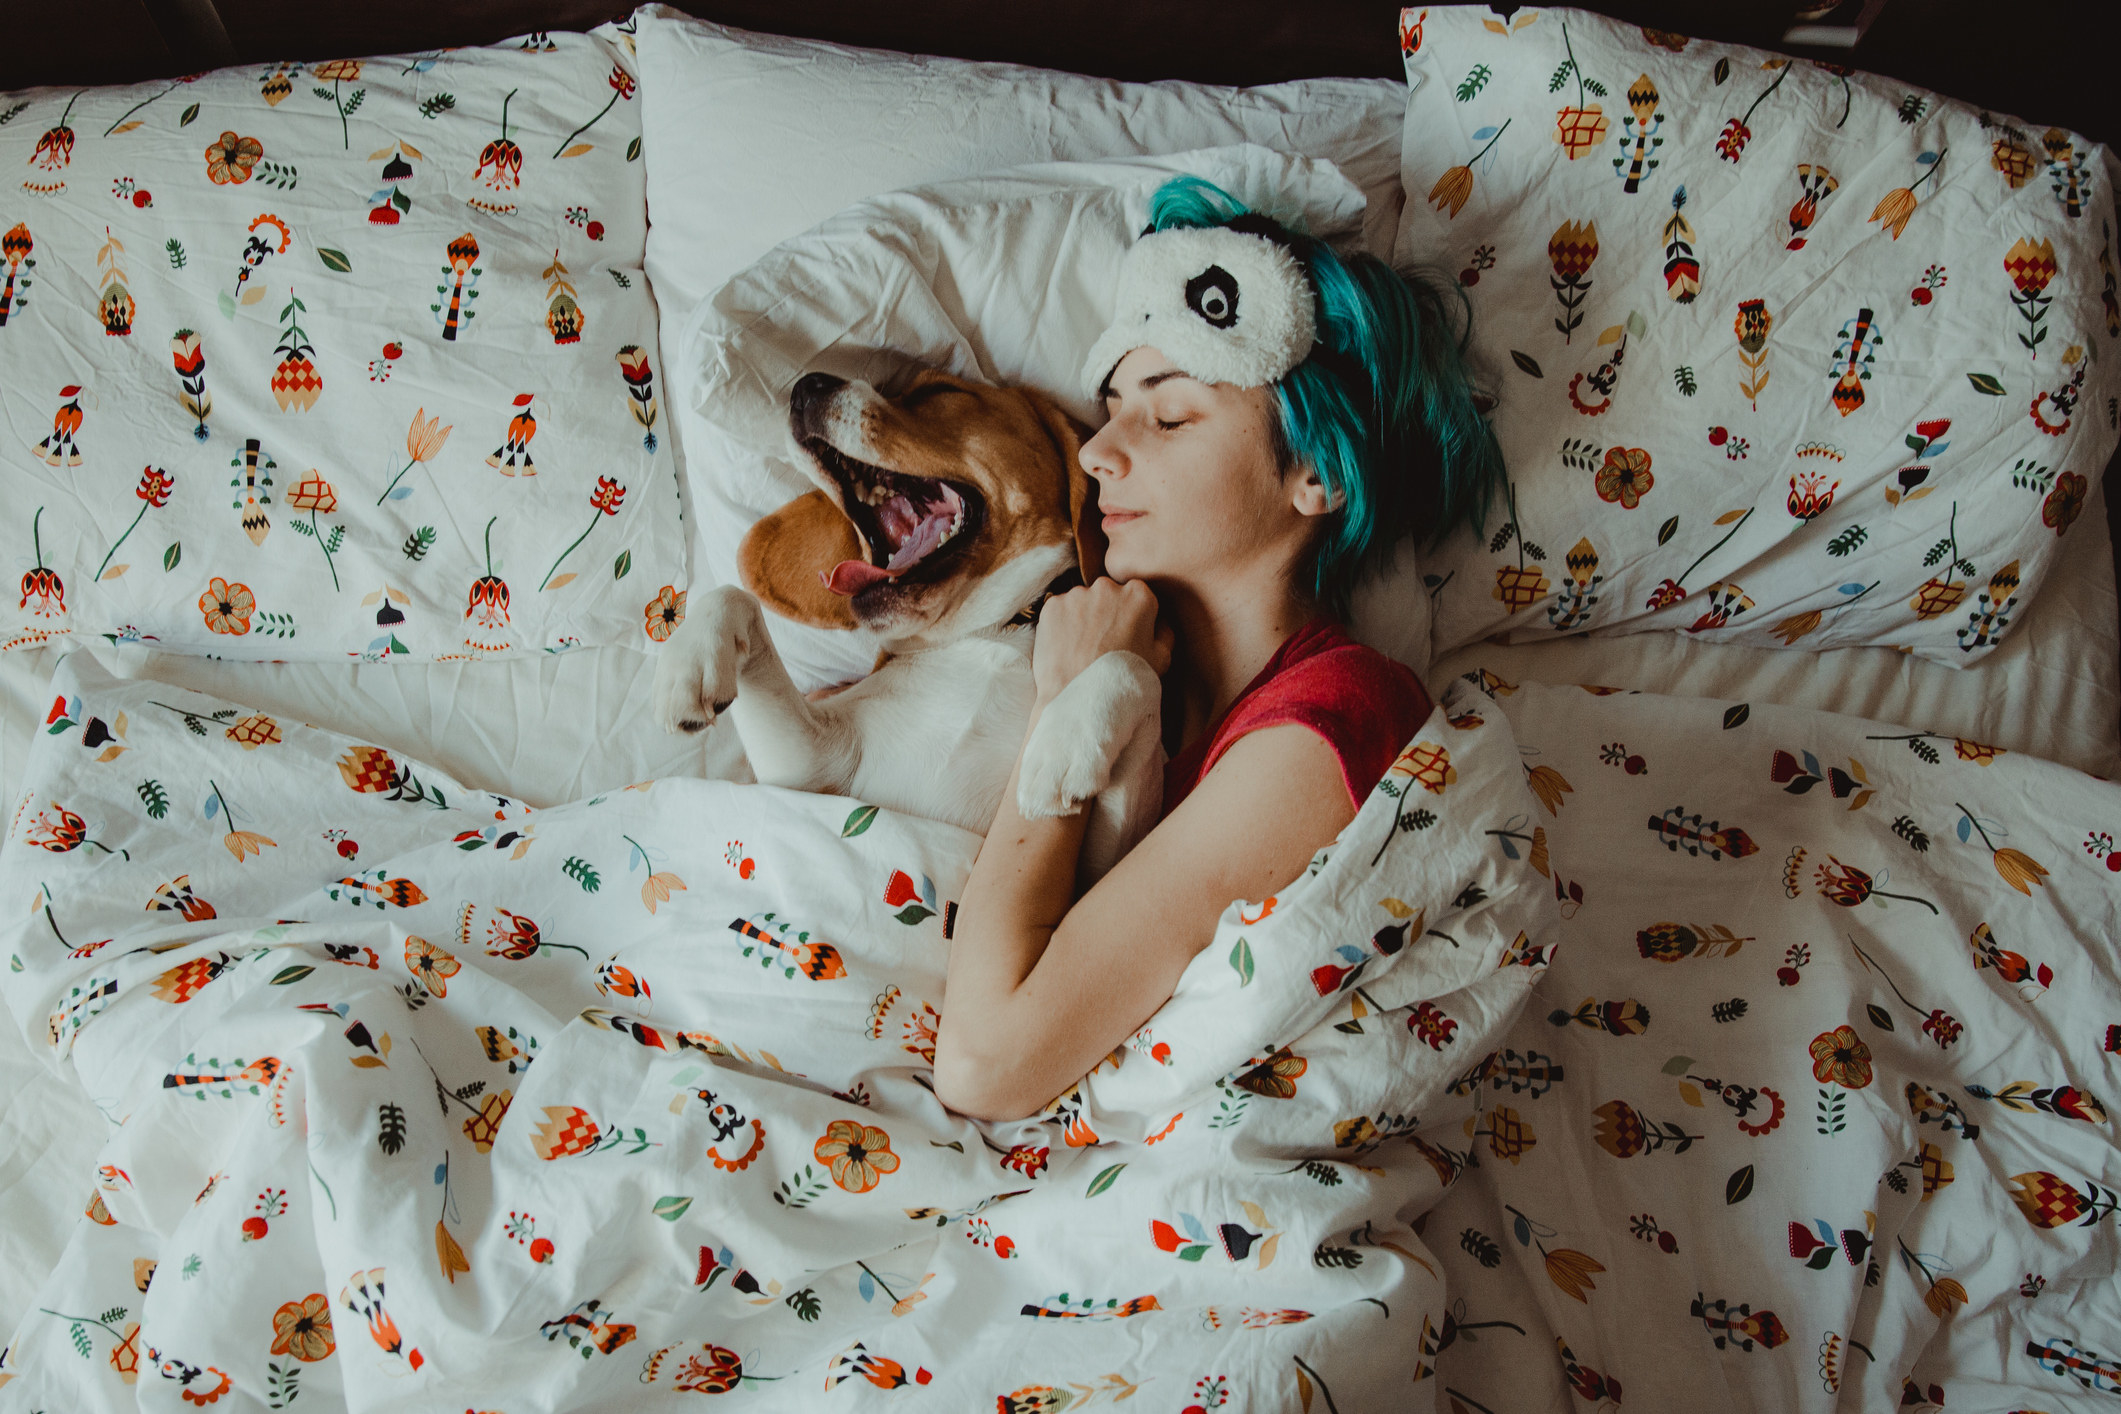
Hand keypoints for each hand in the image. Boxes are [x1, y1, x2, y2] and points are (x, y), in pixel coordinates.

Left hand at [1031, 578, 1171, 705]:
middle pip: (1108, 594)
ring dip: (1083, 618)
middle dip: (1106, 612)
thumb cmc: (1125, 681)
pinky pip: (1059, 611)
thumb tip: (1158, 622)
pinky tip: (1067, 648)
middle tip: (1103, 643)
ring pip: (1082, 601)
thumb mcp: (1162, 659)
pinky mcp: (1052, 606)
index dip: (1133, 616)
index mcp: (1139, 594)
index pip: (1137, 595)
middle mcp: (1107, 587)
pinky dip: (1061, 625)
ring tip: (1083, 649)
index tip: (1127, 634)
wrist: (1084, 700)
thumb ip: (1164, 633)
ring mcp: (1076, 594)